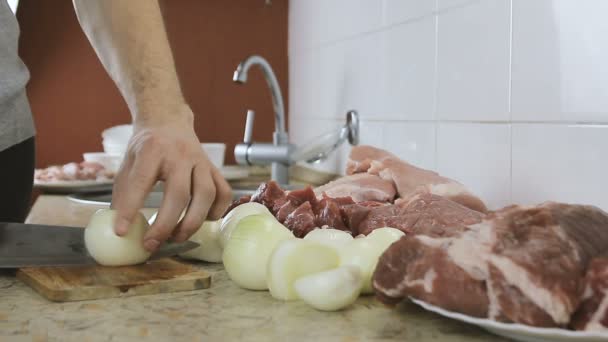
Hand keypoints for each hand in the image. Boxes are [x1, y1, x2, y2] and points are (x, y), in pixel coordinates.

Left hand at [110, 111, 231, 251]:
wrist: (169, 121)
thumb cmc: (147, 146)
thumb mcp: (128, 162)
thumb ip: (125, 192)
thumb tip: (121, 227)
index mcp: (153, 150)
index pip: (141, 182)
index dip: (130, 209)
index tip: (122, 231)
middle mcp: (181, 154)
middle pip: (180, 194)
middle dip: (166, 224)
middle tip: (152, 244)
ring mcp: (201, 161)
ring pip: (206, 195)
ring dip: (192, 222)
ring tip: (177, 236)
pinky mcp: (214, 168)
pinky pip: (223, 193)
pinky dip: (216, 211)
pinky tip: (202, 219)